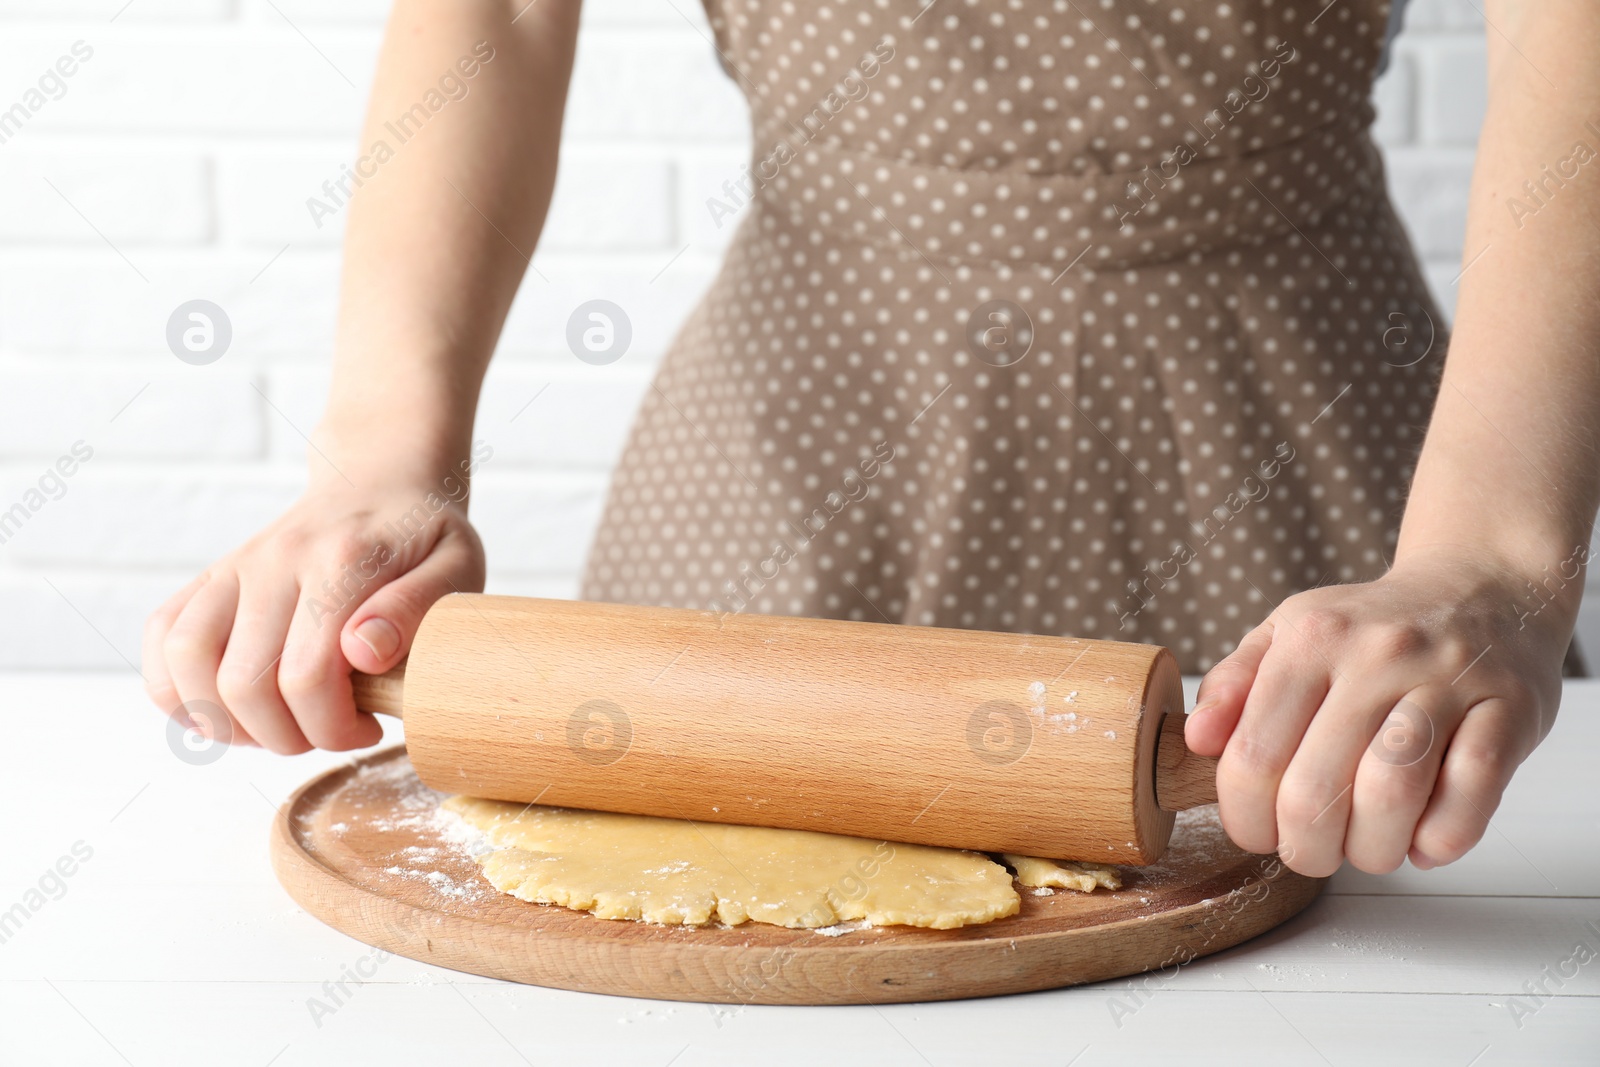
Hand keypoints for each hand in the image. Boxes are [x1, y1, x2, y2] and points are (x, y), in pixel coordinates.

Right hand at [142, 477, 484, 753]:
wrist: (379, 481)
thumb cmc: (423, 537)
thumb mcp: (456, 566)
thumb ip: (414, 610)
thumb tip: (362, 653)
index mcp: (341, 561)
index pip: (306, 676)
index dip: (333, 727)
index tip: (368, 728)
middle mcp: (275, 561)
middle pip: (243, 685)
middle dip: (287, 736)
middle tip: (329, 731)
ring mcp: (235, 567)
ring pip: (185, 664)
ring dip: (227, 721)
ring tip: (280, 724)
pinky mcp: (210, 576)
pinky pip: (161, 638)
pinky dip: (179, 688)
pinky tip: (231, 705)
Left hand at [1185, 552, 1569, 876]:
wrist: (1482, 588)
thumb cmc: (1371, 627)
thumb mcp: (1288, 632)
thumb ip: (1234, 683)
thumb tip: (1195, 738)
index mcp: (1309, 639)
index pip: (1252, 754)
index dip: (1244, 817)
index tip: (1256, 833)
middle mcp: (1375, 655)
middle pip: (1315, 790)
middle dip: (1304, 848)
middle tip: (1310, 852)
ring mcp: (1446, 681)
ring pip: (1390, 795)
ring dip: (1371, 850)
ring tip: (1367, 849)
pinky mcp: (1509, 709)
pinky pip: (1471, 795)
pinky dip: (1440, 839)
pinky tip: (1423, 840)